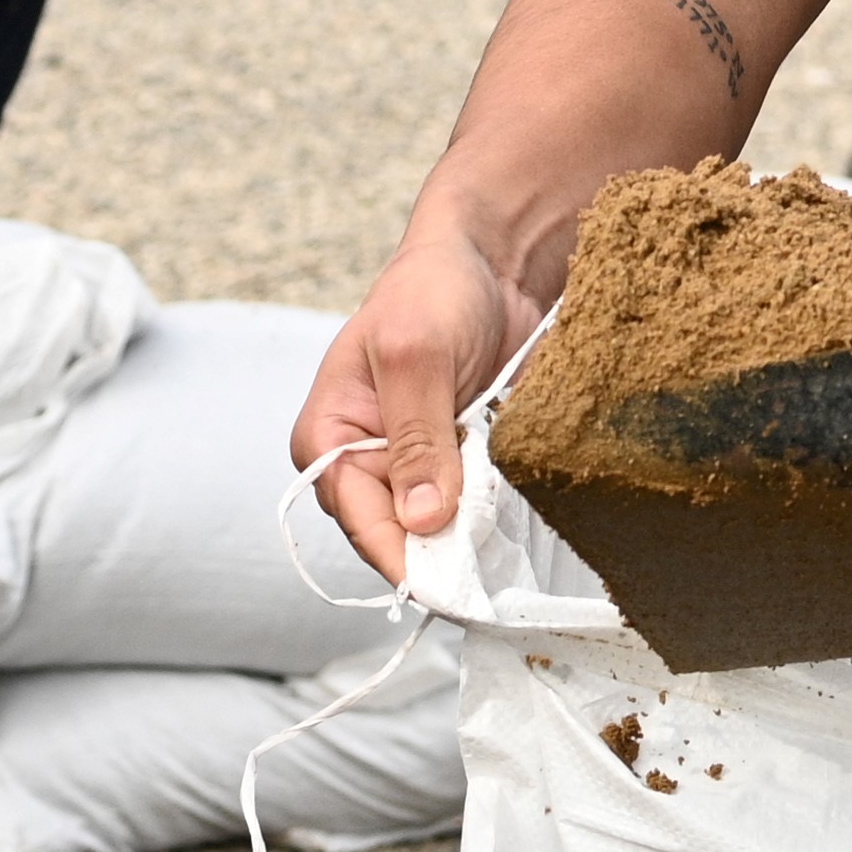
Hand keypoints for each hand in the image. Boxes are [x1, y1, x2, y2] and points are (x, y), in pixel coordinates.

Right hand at [299, 227, 539, 581]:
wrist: (495, 261)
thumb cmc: (434, 290)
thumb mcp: (417, 356)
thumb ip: (417, 438)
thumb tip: (420, 520)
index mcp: (327, 437)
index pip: (358, 520)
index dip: (404, 559)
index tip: (452, 590)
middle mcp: (364, 462)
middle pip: (397, 538)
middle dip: (443, 556)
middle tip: (493, 580)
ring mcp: (413, 468)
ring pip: (439, 534)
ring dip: (474, 543)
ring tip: (512, 557)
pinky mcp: (459, 465)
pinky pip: (475, 512)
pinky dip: (497, 520)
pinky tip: (524, 526)